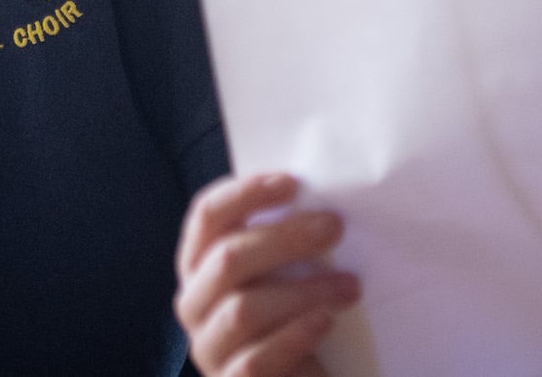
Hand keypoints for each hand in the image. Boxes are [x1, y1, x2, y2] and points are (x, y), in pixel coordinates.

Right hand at [175, 172, 359, 376]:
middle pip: (227, 258)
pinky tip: (325, 322)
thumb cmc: (289, 325)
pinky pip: (257, 360)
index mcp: (198, 265)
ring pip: (243, 309)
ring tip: (349, 285)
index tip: (291, 182)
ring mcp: (208, 348)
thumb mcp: (280, 279)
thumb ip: (280, 246)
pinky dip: (295, 335)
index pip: (207, 216)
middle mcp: (193, 303)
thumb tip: (314, 202)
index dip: (245, 194)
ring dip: (301, 292)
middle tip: (332, 227)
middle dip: (283, 238)